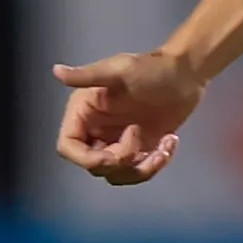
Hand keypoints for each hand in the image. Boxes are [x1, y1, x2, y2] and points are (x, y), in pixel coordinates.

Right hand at [54, 50, 204, 184]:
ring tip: (163, 146)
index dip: (85, 159)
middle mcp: (96, 130)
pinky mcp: (140, 149)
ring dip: (140, 168)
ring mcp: (118, 142)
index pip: (68, 146)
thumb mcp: (119, 70)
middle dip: (119, 160)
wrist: (185, 73)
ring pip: (116, 174)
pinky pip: (138, 171)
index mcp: (84, 112)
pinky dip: (155, 164)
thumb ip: (87, 75)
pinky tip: (170, 141)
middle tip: (139, 136)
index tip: (112, 157)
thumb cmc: (151, 68)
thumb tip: (56, 71)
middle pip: (93, 165)